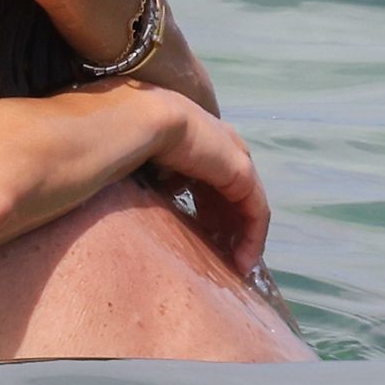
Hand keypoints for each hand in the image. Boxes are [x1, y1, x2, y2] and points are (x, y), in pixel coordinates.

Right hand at [148, 94, 268, 273]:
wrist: (141, 120)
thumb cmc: (128, 138)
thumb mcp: (144, 164)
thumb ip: (158, 180)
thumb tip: (157, 201)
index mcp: (195, 135)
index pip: (209, 176)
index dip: (206, 207)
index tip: (198, 235)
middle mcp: (220, 141)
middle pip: (231, 190)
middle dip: (226, 224)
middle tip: (218, 254)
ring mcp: (235, 155)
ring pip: (247, 203)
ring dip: (242, 235)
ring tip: (232, 264)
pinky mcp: (243, 173)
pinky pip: (256, 212)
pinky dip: (252, 238)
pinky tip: (242, 262)